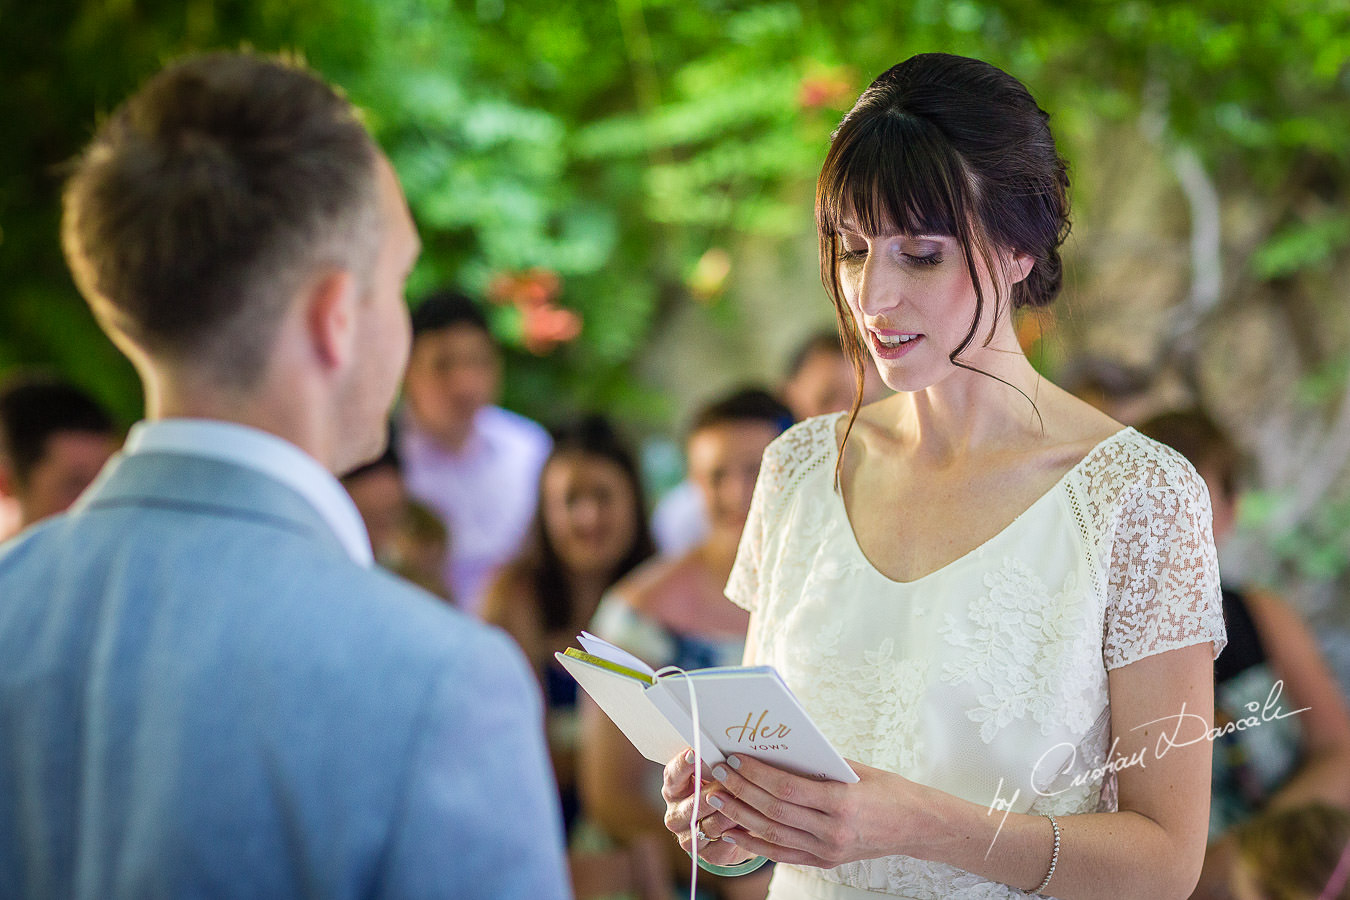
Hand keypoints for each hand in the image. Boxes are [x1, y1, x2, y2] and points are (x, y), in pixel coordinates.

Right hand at [661, 749, 755, 866]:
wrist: (730, 826)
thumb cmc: (721, 788)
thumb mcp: (713, 774)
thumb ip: (714, 764)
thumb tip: (727, 748)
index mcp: (673, 789)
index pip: (673, 775)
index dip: (684, 765)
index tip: (695, 753)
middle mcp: (675, 814)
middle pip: (692, 805)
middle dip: (714, 793)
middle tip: (731, 781)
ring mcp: (688, 837)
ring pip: (710, 825)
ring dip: (731, 814)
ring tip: (748, 802)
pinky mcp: (707, 855)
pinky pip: (722, 846)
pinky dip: (737, 835)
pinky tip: (748, 825)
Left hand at [690, 753, 922, 867]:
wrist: (916, 826)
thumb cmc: (888, 790)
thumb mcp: (856, 769)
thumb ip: (818, 764)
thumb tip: (777, 749)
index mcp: (843, 802)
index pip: (788, 788)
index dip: (757, 774)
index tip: (735, 759)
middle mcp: (833, 831)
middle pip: (774, 810)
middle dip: (740, 791)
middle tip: (717, 774)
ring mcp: (828, 850)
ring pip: (773, 833)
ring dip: (740, 815)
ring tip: (717, 798)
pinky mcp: (824, 861)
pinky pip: (782, 853)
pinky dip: (755, 842)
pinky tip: (735, 829)